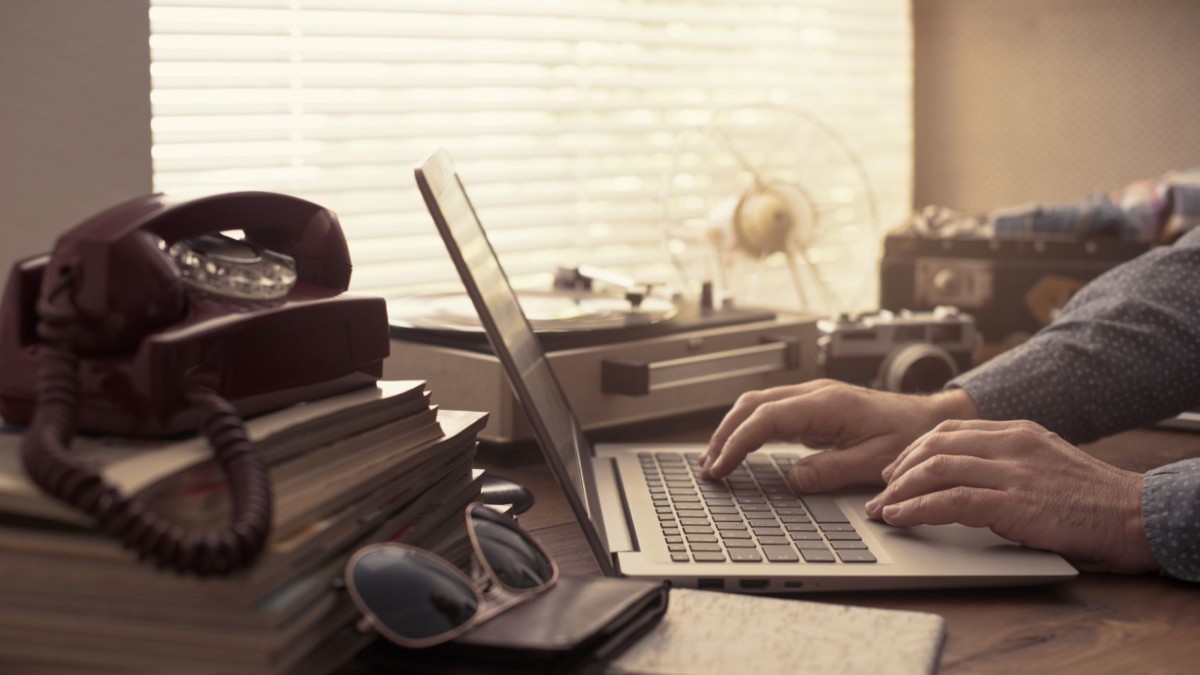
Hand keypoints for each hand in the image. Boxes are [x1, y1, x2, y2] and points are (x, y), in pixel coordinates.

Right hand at [700, 380, 978, 492]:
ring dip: (733, 429)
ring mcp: (811, 397)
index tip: (721, 466)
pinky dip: (748, 428)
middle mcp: (814, 393)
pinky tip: (740, 448)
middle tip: (708, 467)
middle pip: (752, 405)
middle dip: (724, 434)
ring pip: (757, 404)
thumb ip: (832, 469)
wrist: (931, 419)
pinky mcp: (812, 406)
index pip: (766, 418)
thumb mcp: (875, 461)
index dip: (738, 442)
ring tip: (716, 460)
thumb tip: (792, 479)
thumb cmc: (909, 436)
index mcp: (826, 403)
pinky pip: (770, 411)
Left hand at [865, 419, 1158, 573]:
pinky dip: (917, 508)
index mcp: (1016, 431)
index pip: (949, 430)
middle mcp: (1009, 444)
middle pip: (934, 445)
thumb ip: (1008, 461)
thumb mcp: (1045, 463)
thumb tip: (968, 476)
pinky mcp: (1013, 503)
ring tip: (882, 508)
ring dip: (900, 490)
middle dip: (899, 469)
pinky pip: (951, 501)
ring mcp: (1011, 471)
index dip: (914, 449)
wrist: (1133, 514)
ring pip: (936, 468)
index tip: (895, 468)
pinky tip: (900, 517)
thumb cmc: (1091, 498)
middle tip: (880, 491)